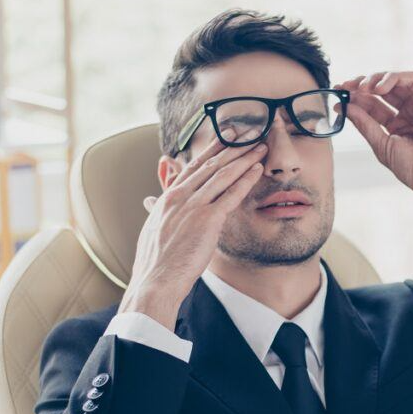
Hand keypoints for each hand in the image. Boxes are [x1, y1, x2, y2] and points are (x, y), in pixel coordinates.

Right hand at [121, 129, 267, 328]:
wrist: (155, 280)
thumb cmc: (156, 261)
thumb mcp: (153, 228)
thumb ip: (158, 210)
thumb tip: (153, 201)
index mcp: (168, 197)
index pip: (193, 165)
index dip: (213, 149)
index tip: (226, 136)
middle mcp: (180, 196)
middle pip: (211, 164)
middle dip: (232, 147)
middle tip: (249, 133)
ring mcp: (193, 206)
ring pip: (222, 175)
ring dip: (243, 158)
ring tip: (259, 147)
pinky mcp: (207, 220)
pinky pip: (230, 195)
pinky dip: (245, 180)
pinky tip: (256, 170)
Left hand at [335, 71, 412, 240]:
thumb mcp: (382, 145)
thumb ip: (365, 124)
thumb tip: (345, 105)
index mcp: (395, 126)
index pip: (372, 105)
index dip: (354, 98)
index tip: (337, 94)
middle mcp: (408, 113)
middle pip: (381, 90)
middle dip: (362, 85)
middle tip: (346, 86)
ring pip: (395, 81)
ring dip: (375, 79)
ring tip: (363, 87)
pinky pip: (412, 80)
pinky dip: (394, 78)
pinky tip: (379, 88)